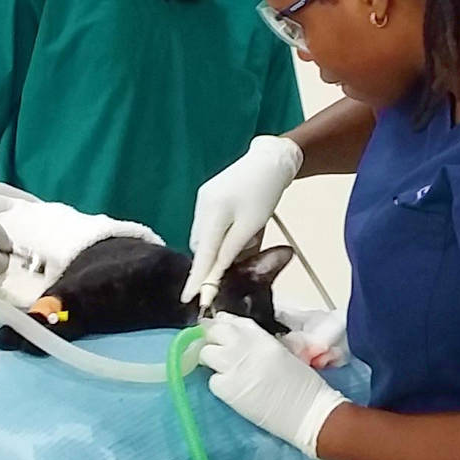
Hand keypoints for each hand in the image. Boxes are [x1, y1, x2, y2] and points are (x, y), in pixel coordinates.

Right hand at [183, 136, 302, 302]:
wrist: (270, 160)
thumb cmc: (265, 192)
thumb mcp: (252, 225)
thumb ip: (232, 249)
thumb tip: (217, 271)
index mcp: (213, 213)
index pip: (203, 254)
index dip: (197, 279)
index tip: (189, 299)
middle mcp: (202, 207)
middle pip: (202, 246)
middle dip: (213, 261)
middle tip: (230, 272)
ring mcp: (204, 200)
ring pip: (206, 236)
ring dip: (220, 247)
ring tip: (247, 242)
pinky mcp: (209, 196)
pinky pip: (210, 224)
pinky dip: (222, 234)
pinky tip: (240, 231)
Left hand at [198, 313, 348, 458]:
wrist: (308, 411)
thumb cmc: (304, 385)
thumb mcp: (283, 353)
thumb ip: (261, 344)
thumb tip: (242, 343)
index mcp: (262, 338)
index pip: (233, 322)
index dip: (222, 323)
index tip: (218, 326)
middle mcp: (245, 347)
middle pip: (214, 333)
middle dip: (212, 339)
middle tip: (216, 350)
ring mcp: (233, 367)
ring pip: (206, 354)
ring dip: (211, 360)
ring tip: (222, 371)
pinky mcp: (227, 390)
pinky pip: (212, 381)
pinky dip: (218, 384)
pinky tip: (230, 389)